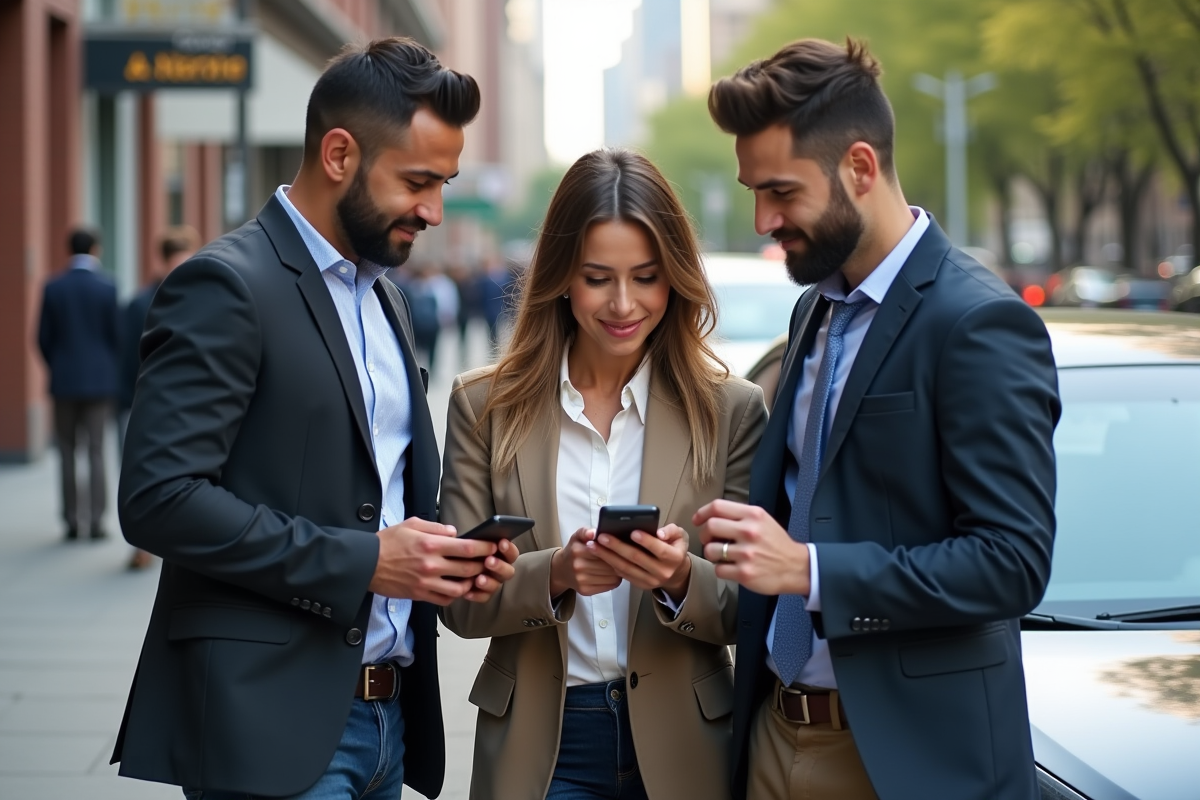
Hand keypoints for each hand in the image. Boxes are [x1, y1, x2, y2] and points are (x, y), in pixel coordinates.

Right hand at [369, 516, 496, 605]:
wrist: (365, 564)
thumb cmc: (387, 542)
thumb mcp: (411, 524)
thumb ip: (436, 527)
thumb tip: (455, 532)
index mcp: (431, 545)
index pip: (467, 547)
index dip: (485, 548)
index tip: (493, 546)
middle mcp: (431, 565)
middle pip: (468, 569)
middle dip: (482, 566)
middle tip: (488, 563)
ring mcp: (426, 582)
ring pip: (460, 588)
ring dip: (470, 583)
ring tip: (474, 577)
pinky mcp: (419, 595)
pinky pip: (444, 599)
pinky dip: (454, 595)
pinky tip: (455, 588)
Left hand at [461, 538, 519, 603]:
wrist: (450, 565)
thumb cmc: (462, 550)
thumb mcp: (466, 541)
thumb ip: (472, 538)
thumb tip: (468, 532)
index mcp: (501, 554)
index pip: (511, 553)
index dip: (509, 549)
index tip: (501, 543)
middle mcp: (500, 569)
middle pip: (508, 571)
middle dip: (499, 566)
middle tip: (489, 561)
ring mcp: (493, 582)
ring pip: (496, 585)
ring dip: (489, 582)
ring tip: (479, 579)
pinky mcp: (483, 594)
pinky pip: (483, 597)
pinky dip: (477, 595)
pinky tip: (467, 592)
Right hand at [549, 528, 621, 597]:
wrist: (561, 570)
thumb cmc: (574, 550)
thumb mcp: (577, 537)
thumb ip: (586, 531)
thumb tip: (593, 533)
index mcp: (578, 550)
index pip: (604, 550)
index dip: (613, 549)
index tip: (619, 547)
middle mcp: (578, 566)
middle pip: (609, 564)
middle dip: (618, 560)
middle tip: (622, 557)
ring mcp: (581, 580)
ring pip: (612, 576)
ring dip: (619, 571)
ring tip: (619, 565)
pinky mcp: (585, 590)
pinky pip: (609, 586)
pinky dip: (615, 580)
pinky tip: (613, 574)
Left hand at [593, 524, 691, 601]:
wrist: (675, 572)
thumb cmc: (674, 548)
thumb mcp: (680, 536)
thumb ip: (671, 531)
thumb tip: (659, 533)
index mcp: (674, 558)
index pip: (660, 550)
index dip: (646, 542)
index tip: (632, 532)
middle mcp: (662, 572)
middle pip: (637, 559)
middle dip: (618, 547)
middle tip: (602, 536)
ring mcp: (650, 581)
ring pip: (626, 568)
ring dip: (608, 556)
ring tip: (593, 545)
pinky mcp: (640, 585)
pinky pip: (623, 574)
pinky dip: (610, 563)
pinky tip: (599, 554)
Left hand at [694, 499, 809, 595]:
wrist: (797, 567)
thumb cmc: (776, 543)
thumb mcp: (763, 520)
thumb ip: (740, 515)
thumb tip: (711, 516)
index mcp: (753, 515)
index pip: (717, 506)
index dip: (702, 513)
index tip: (697, 520)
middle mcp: (749, 531)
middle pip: (710, 526)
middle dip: (704, 534)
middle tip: (710, 540)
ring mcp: (747, 553)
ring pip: (710, 550)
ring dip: (711, 553)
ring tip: (721, 555)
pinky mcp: (745, 573)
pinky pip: (718, 569)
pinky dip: (720, 569)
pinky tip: (730, 567)